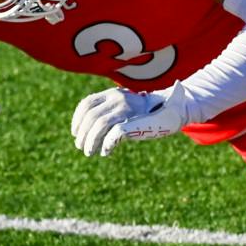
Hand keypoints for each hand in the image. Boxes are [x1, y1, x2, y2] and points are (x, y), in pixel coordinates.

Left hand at [71, 86, 186, 156]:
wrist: (170, 110)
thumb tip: (85, 130)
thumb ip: (107, 113)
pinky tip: (106, 152)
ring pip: (100, 124)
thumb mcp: (123, 107)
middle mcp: (117, 98)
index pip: (86, 104)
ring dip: (91, 141)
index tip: (75, 133)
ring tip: (89, 152)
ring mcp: (126, 109)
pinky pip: (114, 133)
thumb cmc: (144, 113)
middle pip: (91, 116)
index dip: (77, 119)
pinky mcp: (134, 121)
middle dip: (83, 134)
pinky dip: (106, 144)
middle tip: (81, 147)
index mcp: (112, 93)